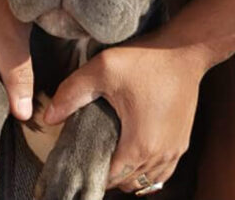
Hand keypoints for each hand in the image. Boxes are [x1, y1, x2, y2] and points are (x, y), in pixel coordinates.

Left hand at [43, 33, 207, 192]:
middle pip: (127, 183)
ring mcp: (175, 151)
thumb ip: (72, 93)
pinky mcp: (183, 142)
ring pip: (146, 182)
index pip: (111, 178)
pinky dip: (147, 172)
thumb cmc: (146, 59)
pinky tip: (135, 158)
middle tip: (90, 155)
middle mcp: (160, 155)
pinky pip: (163, 173)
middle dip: (108, 174)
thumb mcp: (102, 69)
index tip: (79, 159)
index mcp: (139, 144)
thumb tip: (49, 117)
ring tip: (111, 156)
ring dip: (128, 175)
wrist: (185, 51)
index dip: (92, 173)